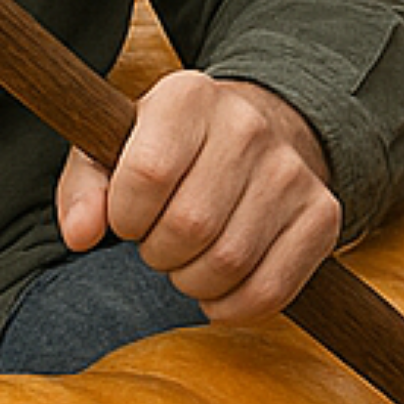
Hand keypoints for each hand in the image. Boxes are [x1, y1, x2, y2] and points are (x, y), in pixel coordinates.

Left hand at [55, 72, 341, 324]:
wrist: (259, 134)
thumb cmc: (169, 151)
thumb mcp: (111, 150)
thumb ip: (83, 188)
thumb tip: (81, 234)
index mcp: (188, 96)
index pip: (148, 175)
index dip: (126, 215)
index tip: (128, 216)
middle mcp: (248, 125)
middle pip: (189, 226)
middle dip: (159, 253)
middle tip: (161, 242)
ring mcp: (292, 171)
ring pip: (228, 264)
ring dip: (193, 282)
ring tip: (190, 258)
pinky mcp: (322, 215)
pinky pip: (271, 291)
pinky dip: (234, 307)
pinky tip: (221, 287)